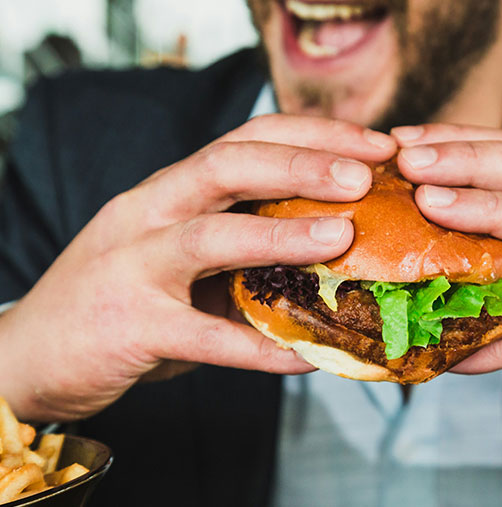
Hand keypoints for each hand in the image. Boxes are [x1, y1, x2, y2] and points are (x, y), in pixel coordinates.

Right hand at [0, 114, 396, 421]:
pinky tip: (307, 356)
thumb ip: (238, 250)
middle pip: (227, 165)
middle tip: (365, 175)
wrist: (29, 353)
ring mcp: (133, 266)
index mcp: (170, 190)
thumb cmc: (121, 298)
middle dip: (301, 164)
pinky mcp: (129, 326)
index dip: (312, 136)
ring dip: (281, 234)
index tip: (372, 146)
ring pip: (210, 237)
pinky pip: (204, 338)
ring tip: (341, 237)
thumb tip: (328, 255)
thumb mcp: (177, 256)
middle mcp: (149, 212)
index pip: (245, 140)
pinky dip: (259, 348)